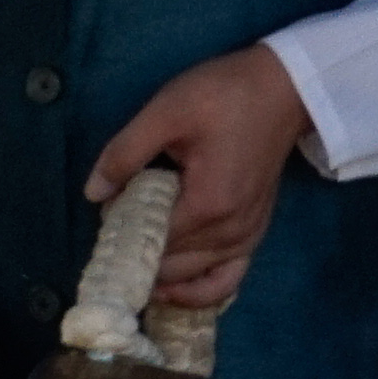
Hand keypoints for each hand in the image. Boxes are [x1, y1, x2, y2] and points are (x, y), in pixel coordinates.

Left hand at [87, 45, 318, 325]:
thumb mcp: (167, 111)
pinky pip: (226, 280)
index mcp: (207, 205)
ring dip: (163, 277)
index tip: (106, 217)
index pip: (151, 242)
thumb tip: (93, 193)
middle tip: (115, 237)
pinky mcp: (255, 235)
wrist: (283, 89)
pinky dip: (199, 289)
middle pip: (171, 270)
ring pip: (196, 282)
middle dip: (138, 259)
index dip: (121, 236)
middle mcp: (230, 233)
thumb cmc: (224, 95)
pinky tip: (174, 286)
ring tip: (135, 261)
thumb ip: (126, 152)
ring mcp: (248, 239)